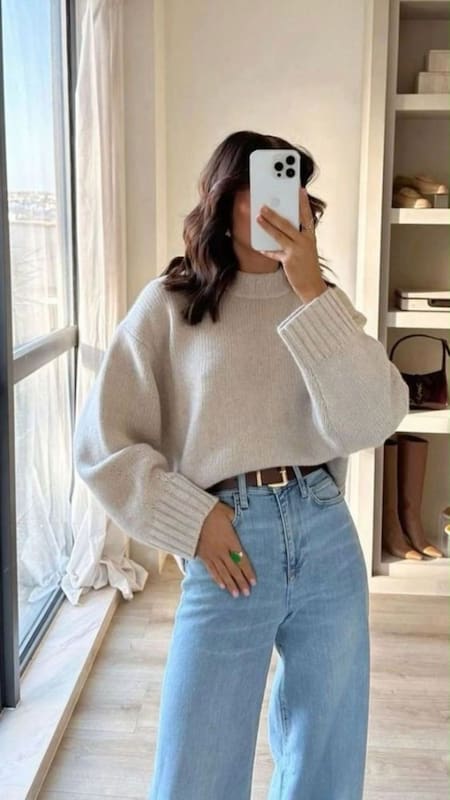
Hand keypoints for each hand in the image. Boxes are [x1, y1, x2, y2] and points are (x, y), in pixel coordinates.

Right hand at [194, 501, 256, 596]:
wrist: (189, 515)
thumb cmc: (210, 511)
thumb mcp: (227, 512)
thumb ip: (235, 518)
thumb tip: (239, 520)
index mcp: (231, 541)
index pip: (242, 560)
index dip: (248, 572)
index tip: (254, 582)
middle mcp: (222, 551)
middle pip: (234, 570)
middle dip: (241, 582)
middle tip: (247, 593)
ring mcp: (211, 555)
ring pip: (223, 573)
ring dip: (230, 584)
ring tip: (236, 595)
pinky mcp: (202, 556)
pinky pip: (211, 570)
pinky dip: (217, 579)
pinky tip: (221, 586)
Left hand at [256, 186, 327, 302]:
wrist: (312, 286)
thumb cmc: (308, 266)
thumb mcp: (307, 249)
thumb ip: (299, 237)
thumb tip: (283, 226)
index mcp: (310, 237)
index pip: (307, 216)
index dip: (303, 203)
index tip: (300, 190)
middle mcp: (305, 242)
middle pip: (287, 224)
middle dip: (274, 214)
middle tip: (264, 205)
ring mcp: (297, 251)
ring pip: (279, 235)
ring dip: (267, 225)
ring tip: (257, 218)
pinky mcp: (289, 261)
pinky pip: (274, 253)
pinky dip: (266, 250)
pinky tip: (258, 246)